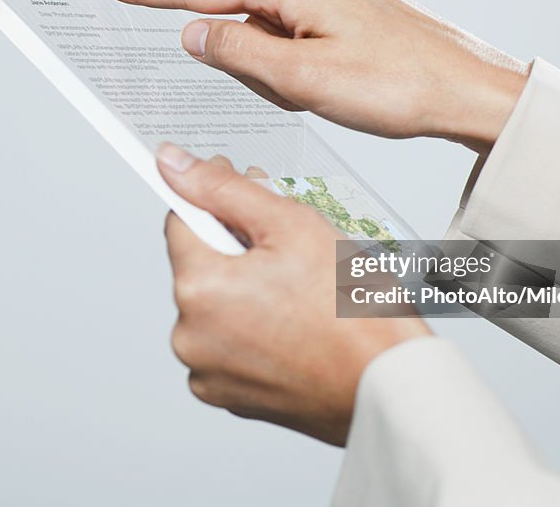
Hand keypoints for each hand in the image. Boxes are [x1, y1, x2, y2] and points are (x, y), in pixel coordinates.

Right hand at [94, 0, 528, 151]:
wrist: (470, 88)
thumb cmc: (399, 85)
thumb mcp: (304, 81)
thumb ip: (239, 55)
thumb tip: (194, 34)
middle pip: (238, 15)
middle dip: (242, 60)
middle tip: (289, 94)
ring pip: (270, 31)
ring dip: (276, 69)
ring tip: (328, 93)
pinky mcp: (348, 7)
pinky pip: (297, 34)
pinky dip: (297, 63)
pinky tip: (333, 85)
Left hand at [156, 143, 429, 445]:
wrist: (388, 386)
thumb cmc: (352, 311)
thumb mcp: (291, 225)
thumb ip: (224, 189)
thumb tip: (171, 162)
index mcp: (198, 289)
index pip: (182, 220)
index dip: (219, 201)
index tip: (250, 197)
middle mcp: (189, 336)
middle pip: (202, 265)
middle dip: (239, 248)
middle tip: (293, 249)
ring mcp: (208, 372)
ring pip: (216, 306)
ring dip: (246, 290)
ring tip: (301, 294)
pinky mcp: (228, 397)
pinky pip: (228, 345)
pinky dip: (252, 330)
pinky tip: (293, 327)